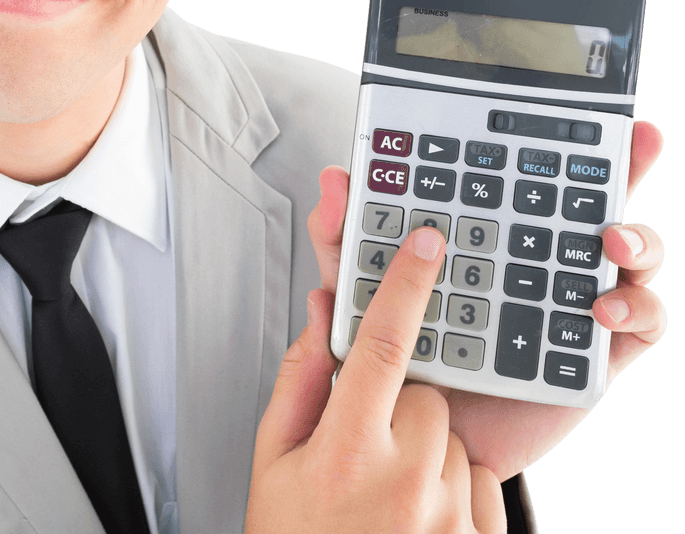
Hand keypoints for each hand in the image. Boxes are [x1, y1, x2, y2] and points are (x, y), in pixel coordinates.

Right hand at [247, 228, 506, 532]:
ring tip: (385, 494)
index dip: (407, 284)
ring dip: (425, 452)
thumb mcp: (272, 458)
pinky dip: (453, 489)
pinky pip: (479, 483)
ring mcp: (447, 518)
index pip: (384, 344)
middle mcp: (405, 480)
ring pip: (451, 439)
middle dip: (399, 404)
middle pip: (424, 394)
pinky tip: (413, 515)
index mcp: (346, 448)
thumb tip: (322, 314)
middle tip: (367, 444)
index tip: (428, 245)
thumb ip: (299, 378)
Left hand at [309, 120, 666, 478]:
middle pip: (589, 200)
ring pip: (628, 255)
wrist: (420, 442)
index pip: (522, 174)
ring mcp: (569, 301)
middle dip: (619, 165)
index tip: (569, 107)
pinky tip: (602, 307)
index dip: (548, 137)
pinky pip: (636, 324)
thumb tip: (334, 177)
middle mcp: (537, 257)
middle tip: (632, 141)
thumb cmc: (394, 351)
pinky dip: (632, 308)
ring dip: (633, 235)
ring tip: (612, 236)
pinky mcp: (590, 352)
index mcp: (490, 232)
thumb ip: (344, 238)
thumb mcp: (359, 289)